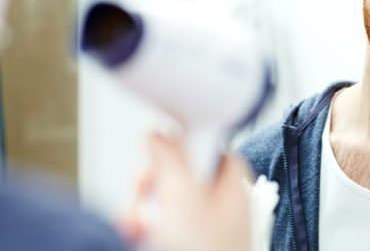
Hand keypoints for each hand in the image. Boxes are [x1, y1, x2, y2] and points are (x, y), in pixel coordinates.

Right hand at [119, 132, 251, 250]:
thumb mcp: (183, 196)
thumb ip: (171, 159)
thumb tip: (158, 134)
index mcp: (232, 189)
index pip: (213, 152)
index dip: (185, 147)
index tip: (160, 151)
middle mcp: (221, 211)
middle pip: (183, 179)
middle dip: (153, 187)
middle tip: (142, 192)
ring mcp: (204, 237)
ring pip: (165, 209)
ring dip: (141, 215)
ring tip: (135, 228)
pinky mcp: (187, 250)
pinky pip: (159, 234)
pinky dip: (141, 235)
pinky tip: (133, 238)